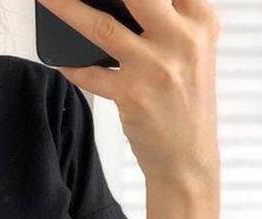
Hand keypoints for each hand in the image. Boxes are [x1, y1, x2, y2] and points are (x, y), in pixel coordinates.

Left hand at [36, 0, 220, 183]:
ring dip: (66, 8)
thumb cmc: (185, 101)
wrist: (188, 160)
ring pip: (101, 27)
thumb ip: (171, 16)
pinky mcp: (134, 98)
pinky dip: (72, 65)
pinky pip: (91, 75)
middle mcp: (182, 39)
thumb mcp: (194, 49)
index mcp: (200, 19)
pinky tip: (60, 59)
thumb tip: (123, 1)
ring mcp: (157, 69)